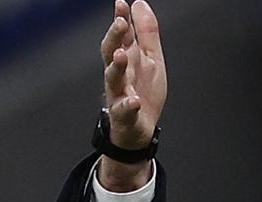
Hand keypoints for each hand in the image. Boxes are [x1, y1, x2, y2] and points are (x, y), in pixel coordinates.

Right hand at [97, 0, 165, 188]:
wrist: (139, 130)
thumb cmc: (143, 92)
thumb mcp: (151, 59)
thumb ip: (146, 32)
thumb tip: (139, 3)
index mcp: (127, 59)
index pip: (121, 35)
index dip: (121, 18)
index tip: (121, 4)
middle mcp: (119, 74)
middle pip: (111, 52)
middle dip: (114, 37)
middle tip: (120, 23)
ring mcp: (119, 94)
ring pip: (113, 78)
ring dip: (117, 66)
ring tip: (122, 55)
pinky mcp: (124, 116)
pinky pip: (124, 110)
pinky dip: (129, 106)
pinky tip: (135, 101)